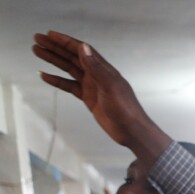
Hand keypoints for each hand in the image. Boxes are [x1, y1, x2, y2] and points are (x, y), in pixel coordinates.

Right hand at [32, 31, 171, 162]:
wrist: (131, 130)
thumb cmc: (126, 108)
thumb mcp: (110, 86)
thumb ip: (96, 67)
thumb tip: (83, 47)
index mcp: (104, 69)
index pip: (82, 50)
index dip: (65, 41)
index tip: (50, 34)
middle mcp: (97, 75)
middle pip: (72, 57)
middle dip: (55, 48)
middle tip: (37, 40)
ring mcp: (92, 86)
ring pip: (69, 69)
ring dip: (53, 61)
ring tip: (37, 52)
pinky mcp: (89, 98)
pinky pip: (70, 86)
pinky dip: (57, 80)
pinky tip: (45, 76)